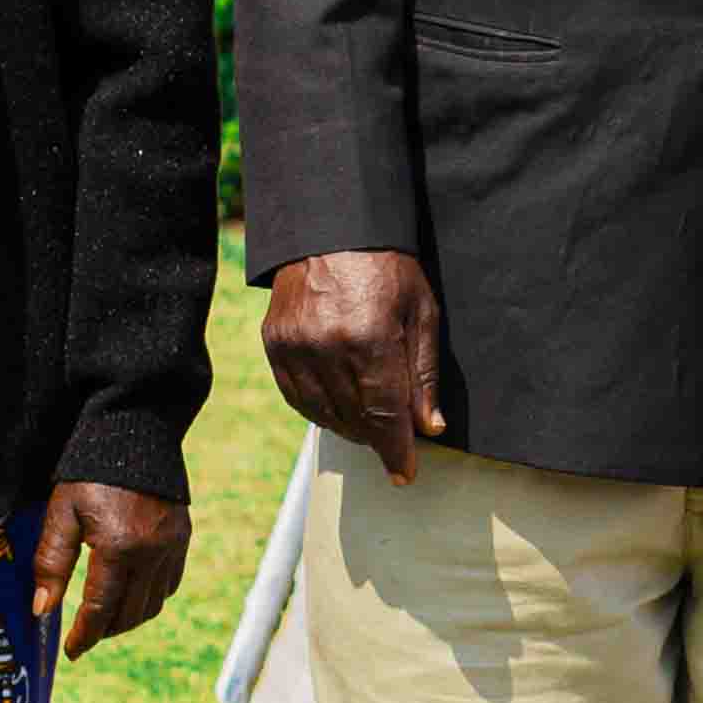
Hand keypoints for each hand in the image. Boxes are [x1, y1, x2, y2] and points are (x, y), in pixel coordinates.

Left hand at [32, 481, 191, 652]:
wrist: (134, 434)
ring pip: (153, 604)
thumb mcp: (62, 513)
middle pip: (130, 613)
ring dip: (128, 618)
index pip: (101, 608)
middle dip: (105, 631)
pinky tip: (131, 594)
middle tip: (84, 636)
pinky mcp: (182, 539)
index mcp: (118, 547)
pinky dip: (150, 598)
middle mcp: (151, 552)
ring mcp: (172, 547)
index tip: (71, 651)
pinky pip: (169, 584)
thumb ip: (52, 563)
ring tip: (105, 619)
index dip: (84, 635)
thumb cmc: (89, 472)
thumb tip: (43, 609)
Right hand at [264, 249, 449, 484]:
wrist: (331, 228)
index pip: (384, 414)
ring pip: (324, 414)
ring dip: (350, 427)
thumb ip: (424, 375)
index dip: (396, 450)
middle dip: (378, 437)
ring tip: (371, 422)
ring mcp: (295, 347)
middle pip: (355, 419)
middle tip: (395, 439)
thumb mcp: (422, 313)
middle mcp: (326, 347)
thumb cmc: (387, 267)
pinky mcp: (275, 344)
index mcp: (370, 339)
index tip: (404, 473)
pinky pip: (297, 397)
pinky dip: (320, 411)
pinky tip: (339, 407)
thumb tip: (428, 427)